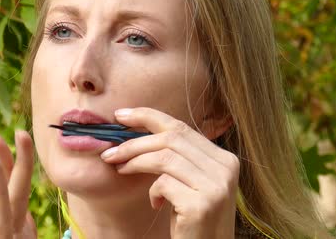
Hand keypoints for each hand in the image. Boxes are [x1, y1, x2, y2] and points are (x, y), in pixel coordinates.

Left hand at [101, 108, 238, 238]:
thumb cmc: (193, 219)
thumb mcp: (192, 183)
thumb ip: (179, 158)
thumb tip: (137, 129)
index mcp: (225, 159)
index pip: (181, 127)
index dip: (148, 117)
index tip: (121, 115)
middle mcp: (225, 168)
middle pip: (170, 139)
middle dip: (134, 142)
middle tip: (110, 152)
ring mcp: (216, 186)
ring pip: (164, 158)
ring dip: (135, 162)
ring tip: (121, 170)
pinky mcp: (201, 205)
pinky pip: (163, 184)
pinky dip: (152, 192)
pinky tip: (157, 205)